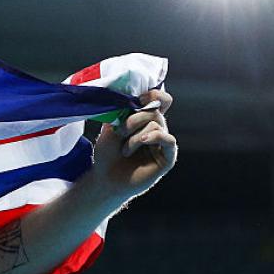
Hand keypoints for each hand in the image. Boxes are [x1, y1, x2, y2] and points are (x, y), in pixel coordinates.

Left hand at [90, 87, 177, 202]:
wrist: (105, 178)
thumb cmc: (107, 153)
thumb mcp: (111, 127)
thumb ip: (123, 111)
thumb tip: (132, 95)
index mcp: (144, 119)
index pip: (159, 99)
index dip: (153, 94)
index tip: (138, 98)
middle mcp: (156, 128)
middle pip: (154, 111)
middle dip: (134, 119)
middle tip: (120, 132)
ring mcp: (163, 143)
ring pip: (156, 124)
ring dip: (135, 136)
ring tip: (124, 150)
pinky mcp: (167, 157)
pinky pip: (168, 139)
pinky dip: (154, 136)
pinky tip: (143, 141)